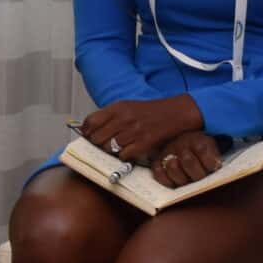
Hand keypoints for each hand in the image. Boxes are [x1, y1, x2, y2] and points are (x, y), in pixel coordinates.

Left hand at [78, 96, 202, 165]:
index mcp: (118, 107)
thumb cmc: (151, 111)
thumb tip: (90, 129)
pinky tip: (129, 150)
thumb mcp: (127, 106)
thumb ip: (109, 116)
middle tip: (103, 144)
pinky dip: (124, 156)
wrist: (175, 113)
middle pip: (97, 137)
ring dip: (110, 151)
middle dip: (97, 143)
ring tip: (117, 147)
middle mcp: (124, 118)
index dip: (86, 132)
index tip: (87, 136)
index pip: (90, 122)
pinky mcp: (144, 143)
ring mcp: (134, 131)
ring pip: (108, 148)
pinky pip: (123, 155)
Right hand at [148, 132, 224, 188]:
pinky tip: (174, 183)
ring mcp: (167, 151)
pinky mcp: (157, 160)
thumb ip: (215, 157)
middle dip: (197, 175)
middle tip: (200, 178)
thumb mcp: (212, 148)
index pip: (202, 150)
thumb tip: (215, 166)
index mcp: (196, 138)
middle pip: (188, 161)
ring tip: (187, 181)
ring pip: (172, 166)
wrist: (186, 143)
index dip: (210, 163)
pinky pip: (158, 171)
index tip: (214, 168)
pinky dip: (166, 180)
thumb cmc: (202, 151)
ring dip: (182, 178)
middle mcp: (180, 143)